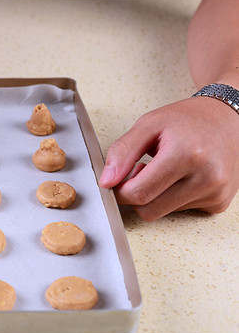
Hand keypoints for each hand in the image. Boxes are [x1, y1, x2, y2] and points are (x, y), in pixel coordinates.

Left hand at [99, 96, 238, 220]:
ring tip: (165, 170)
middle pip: (149, 210)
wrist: (228, 119)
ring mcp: (216, 193)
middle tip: (142, 170)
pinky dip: (172, 198)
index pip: (139, 194)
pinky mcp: (220, 202)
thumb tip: (106, 182)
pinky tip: (180, 177)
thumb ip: (122, 152)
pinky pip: (180, 211)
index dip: (120, 190)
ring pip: (162, 213)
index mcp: (188, 154)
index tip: (119, 178)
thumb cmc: (187, 119)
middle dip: (136, 195)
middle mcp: (207, 177)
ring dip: (155, 196)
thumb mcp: (148, 124)